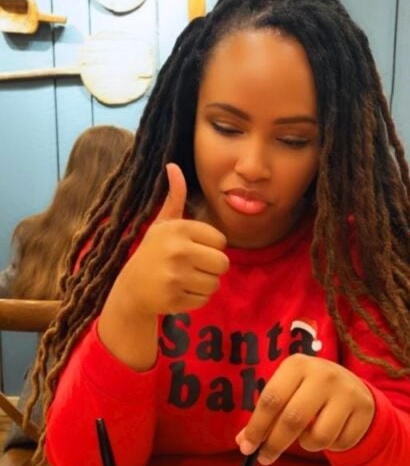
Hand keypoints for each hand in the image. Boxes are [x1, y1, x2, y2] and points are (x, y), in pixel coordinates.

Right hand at [111, 163, 229, 316]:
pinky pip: (205, 300)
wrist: (131, 289)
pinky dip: (195, 299)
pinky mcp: (174, 298)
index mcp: (179, 228)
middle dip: (210, 268)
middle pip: (223, 264)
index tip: (190, 249)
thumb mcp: (162, 224)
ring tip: (183, 279)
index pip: (221, 242)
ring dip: (203, 284)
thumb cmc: (153, 253)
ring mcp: (175, 275)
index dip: (210, 248)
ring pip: (215, 283)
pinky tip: (177, 292)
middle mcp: (177, 250)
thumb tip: (173, 166)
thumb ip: (175, 198)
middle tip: (190, 267)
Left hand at [235, 353, 375, 463]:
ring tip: (308, 435)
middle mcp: (324, 374)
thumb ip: (267, 414)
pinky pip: (339, 443)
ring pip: (318, 437)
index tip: (247, 448)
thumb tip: (244, 442)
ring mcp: (347, 392)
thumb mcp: (287, 391)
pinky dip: (331, 446)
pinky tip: (331, 432)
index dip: (257, 427)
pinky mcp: (364, 409)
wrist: (352, 385)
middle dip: (275, 444)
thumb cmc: (309, 389)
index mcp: (298, 365)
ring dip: (307, 445)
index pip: (271, 399)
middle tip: (265, 458)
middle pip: (293, 419)